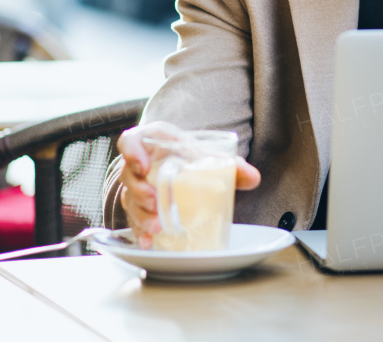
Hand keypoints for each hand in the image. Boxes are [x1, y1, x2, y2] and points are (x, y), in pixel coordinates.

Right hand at [117, 122, 261, 248]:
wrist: (183, 164)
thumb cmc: (189, 155)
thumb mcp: (207, 155)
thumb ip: (231, 165)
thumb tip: (253, 177)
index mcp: (152, 142)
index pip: (130, 140)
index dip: (131, 151)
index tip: (142, 164)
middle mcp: (139, 164)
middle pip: (129, 175)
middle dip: (139, 191)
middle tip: (155, 202)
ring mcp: (137, 187)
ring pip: (130, 200)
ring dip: (141, 214)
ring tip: (157, 226)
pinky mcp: (139, 207)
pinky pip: (134, 219)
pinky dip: (140, 232)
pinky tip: (149, 242)